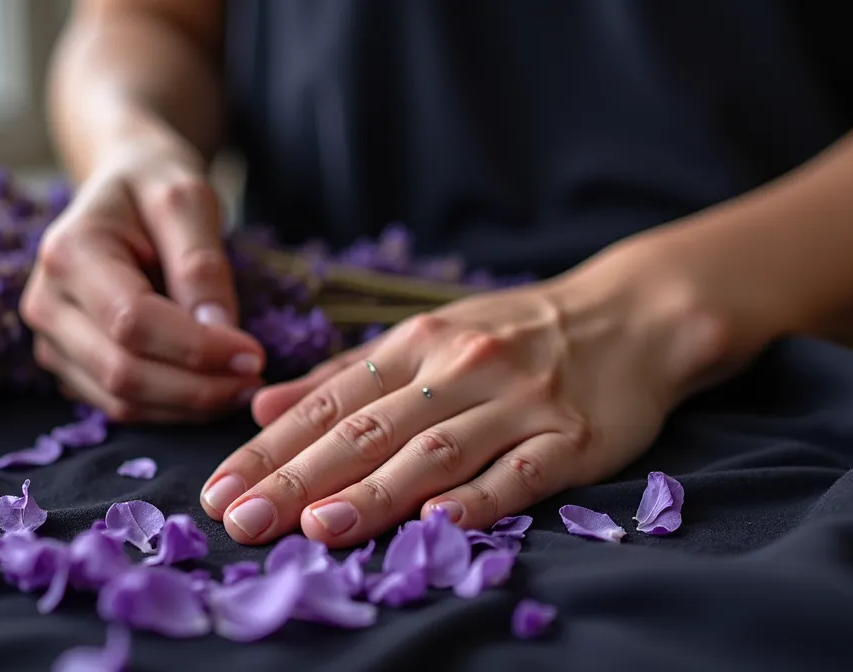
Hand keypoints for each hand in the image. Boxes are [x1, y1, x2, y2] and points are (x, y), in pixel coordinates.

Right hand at [21, 132, 265, 421]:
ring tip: (242, 386)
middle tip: (256, 381)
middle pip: (123, 372)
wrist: (122, 187)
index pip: (133, 323)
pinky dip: (171, 409)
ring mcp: (51, 339)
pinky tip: (212, 388)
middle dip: (198, 387)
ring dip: (189, 406)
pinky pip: (121, 406)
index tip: (254, 354)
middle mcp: (46, 302)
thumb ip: (201, 263)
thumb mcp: (188, 199)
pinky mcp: (69, 366)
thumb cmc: (155, 185)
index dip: (197, 349)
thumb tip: (219, 331)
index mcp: (69, 252)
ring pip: (121, 400)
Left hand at [199, 261, 730, 546]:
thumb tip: (261, 406)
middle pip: (370, 430)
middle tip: (242, 520)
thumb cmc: (515, 335)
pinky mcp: (573, 439)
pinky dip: (479, 499)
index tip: (220, 490)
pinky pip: (520, 472)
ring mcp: (519, 404)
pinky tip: (438, 525)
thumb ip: (345, 377)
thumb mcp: (428, 338)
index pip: (331, 402)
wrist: (632, 317)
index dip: (272, 448)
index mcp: (418, 345)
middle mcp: (461, 369)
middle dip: (299, 477)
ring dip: (374, 491)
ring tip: (317, 528)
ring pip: (435, 452)